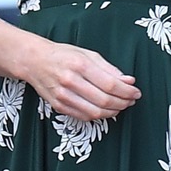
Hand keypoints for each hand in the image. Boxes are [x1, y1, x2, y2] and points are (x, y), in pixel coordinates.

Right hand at [25, 38, 140, 121]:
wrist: (34, 61)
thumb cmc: (62, 55)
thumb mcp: (87, 54)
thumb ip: (109, 68)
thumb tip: (128, 80)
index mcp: (80, 65)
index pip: (110, 84)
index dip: (127, 91)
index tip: (135, 92)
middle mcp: (70, 81)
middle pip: (104, 100)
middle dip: (123, 103)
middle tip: (130, 100)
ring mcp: (63, 96)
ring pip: (95, 112)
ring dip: (112, 112)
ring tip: (120, 106)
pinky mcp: (58, 106)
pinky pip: (84, 117)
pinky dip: (98, 116)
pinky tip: (105, 110)